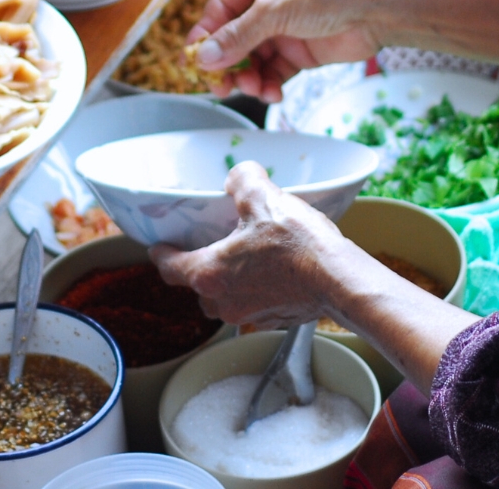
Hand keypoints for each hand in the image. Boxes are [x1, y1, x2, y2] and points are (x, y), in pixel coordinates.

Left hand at [149, 161, 357, 327]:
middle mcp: (224, 301)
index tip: (159, 247)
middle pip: (198, 287)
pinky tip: (274, 271)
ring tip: (244, 258)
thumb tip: (236, 178)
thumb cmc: (298, 244)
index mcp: (210, 273)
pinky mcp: (275, 320)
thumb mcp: (263, 197)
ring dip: (229, 282)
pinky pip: (254, 304)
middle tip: (210, 246)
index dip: (162, 254)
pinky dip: (256, 290)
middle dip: (201, 268)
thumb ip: (241, 180)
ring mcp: (250, 314)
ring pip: (225, 299)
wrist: (339, 280)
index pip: (170, 268)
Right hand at [189, 0, 386, 100]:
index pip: (222, 6)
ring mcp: (285, 25)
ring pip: (252, 56)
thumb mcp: (275, 10)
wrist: (380, 12)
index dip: (206, 34)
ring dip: (247, 76)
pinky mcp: (301, 50)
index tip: (192, 59)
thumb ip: (238, 36)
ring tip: (251, 88)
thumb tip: (204, 57)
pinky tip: (270, 91)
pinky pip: (273, 71)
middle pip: (234, 35)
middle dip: (226, 61)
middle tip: (218, 84)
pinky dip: (267, 83)